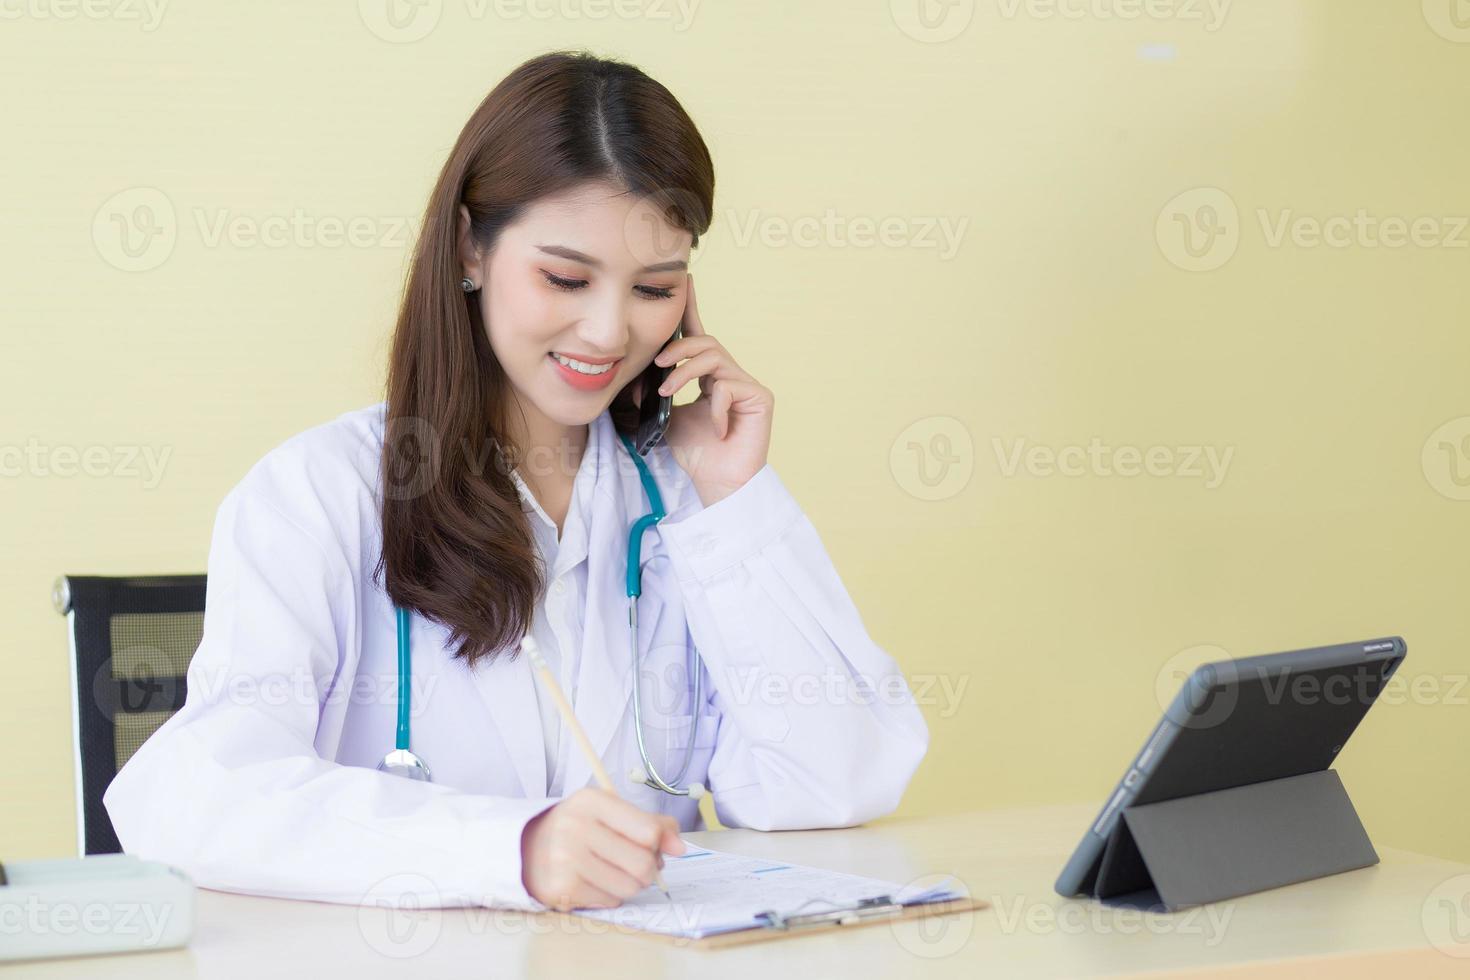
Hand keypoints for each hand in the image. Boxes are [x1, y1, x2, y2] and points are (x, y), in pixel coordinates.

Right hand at [520, 787, 685, 909]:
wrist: (526, 848)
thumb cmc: (580, 828)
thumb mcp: (611, 812)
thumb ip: (651, 823)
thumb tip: (680, 848)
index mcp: (591, 801)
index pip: (648, 831)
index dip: (658, 843)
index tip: (651, 844)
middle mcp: (575, 827)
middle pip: (643, 864)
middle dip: (648, 870)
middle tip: (636, 864)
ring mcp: (565, 860)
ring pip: (629, 888)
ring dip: (629, 884)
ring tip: (613, 872)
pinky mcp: (561, 890)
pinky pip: (610, 901)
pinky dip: (609, 895)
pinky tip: (593, 881)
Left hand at [654, 273, 773, 506]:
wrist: (717, 482)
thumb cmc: (695, 453)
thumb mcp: (665, 417)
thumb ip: (656, 393)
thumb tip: (631, 378)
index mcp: (709, 376)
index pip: (699, 336)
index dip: (692, 308)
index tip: (686, 281)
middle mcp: (730, 375)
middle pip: (705, 342)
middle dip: (677, 349)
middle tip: (658, 366)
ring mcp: (747, 385)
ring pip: (714, 358)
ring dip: (685, 373)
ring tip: (669, 393)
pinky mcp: (760, 397)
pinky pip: (728, 386)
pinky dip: (713, 405)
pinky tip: (714, 426)